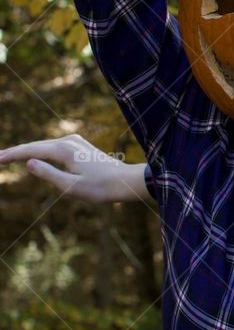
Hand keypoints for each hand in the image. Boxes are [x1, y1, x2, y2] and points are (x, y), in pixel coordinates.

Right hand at [0, 134, 149, 202]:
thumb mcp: (71, 187)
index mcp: (65, 150)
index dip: (11, 155)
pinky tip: (31, 156)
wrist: (125, 181)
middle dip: (15, 152)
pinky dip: (39, 151)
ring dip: (26, 151)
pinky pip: (53, 147)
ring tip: (7, 157)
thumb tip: (29, 163)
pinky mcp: (79, 146)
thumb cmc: (100, 188)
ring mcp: (75, 142)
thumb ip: (49, 174)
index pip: (31, 150)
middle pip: (35, 145)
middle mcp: (69, 141)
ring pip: (44, 145)